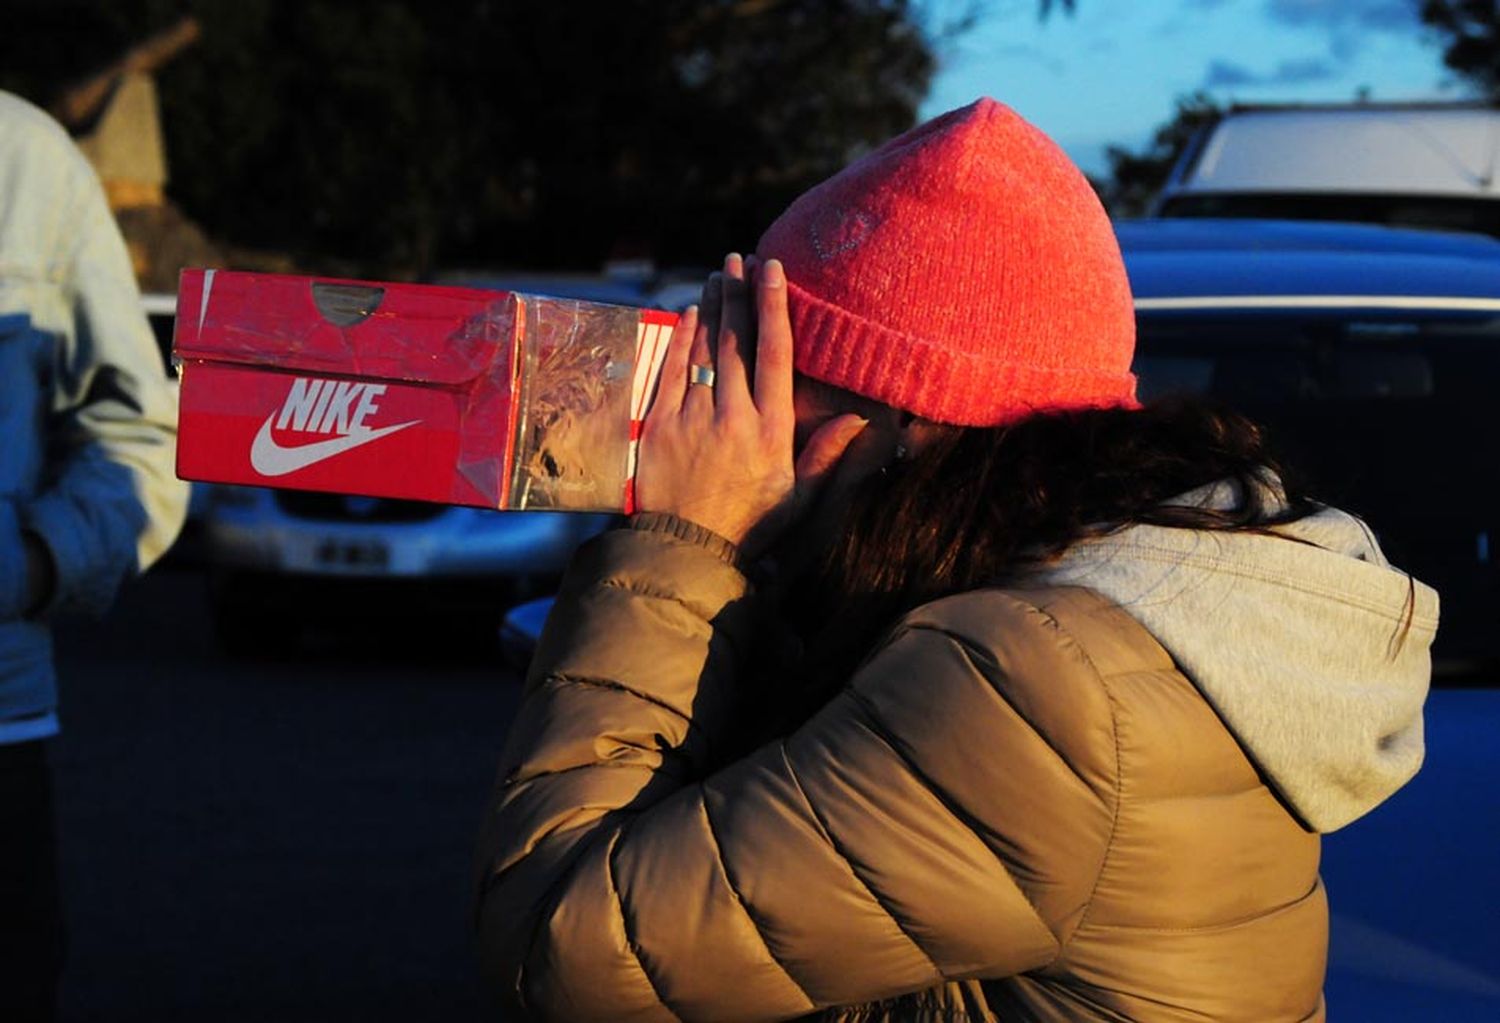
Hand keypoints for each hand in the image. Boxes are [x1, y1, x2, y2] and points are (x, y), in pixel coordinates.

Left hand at [635, 253, 868, 557]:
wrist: (687, 550)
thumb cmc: (750, 525)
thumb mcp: (798, 498)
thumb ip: (824, 455)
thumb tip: (856, 418)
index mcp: (770, 430)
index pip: (775, 354)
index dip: (774, 307)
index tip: (773, 270)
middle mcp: (733, 416)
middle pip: (737, 340)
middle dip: (740, 293)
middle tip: (739, 258)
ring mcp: (692, 417)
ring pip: (704, 348)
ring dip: (712, 305)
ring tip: (718, 274)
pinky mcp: (659, 424)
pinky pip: (671, 369)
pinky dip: (681, 336)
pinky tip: (690, 311)